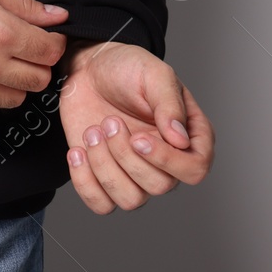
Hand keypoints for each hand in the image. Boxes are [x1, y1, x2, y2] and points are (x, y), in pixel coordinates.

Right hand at [0, 0, 67, 120]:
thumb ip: (24, 4)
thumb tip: (57, 18)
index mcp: (0, 32)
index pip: (50, 52)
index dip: (52, 42)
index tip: (44, 37)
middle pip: (37, 80)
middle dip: (36, 64)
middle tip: (22, 49)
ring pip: (14, 100)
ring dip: (13, 83)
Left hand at [59, 39, 214, 212]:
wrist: (87, 67)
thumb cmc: (126, 67)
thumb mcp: (153, 73)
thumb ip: (169, 104)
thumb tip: (180, 140)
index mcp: (189, 136)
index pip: (194, 169)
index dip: (168, 161)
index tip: (138, 138)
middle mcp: (165, 160)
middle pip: (159, 186)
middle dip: (126, 155)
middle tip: (109, 121)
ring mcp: (134, 171)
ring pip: (130, 200)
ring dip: (105, 168)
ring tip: (92, 132)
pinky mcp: (104, 175)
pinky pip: (101, 204)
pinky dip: (85, 183)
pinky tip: (77, 151)